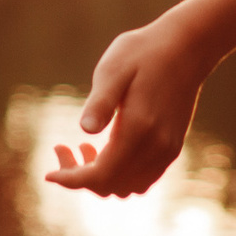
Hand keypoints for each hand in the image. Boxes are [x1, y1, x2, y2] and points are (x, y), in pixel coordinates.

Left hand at [44, 18, 210, 196]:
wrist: (187, 47)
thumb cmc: (144, 53)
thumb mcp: (115, 67)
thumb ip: (101, 101)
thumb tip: (85, 130)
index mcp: (139, 129)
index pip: (100, 175)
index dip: (71, 180)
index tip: (48, 175)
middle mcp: (157, 147)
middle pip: (111, 186)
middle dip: (80, 177)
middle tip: (62, 148)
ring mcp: (168, 150)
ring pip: (128, 188)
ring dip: (101, 178)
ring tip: (85, 148)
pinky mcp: (172, 147)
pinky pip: (143, 179)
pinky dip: (120, 175)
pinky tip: (108, 149)